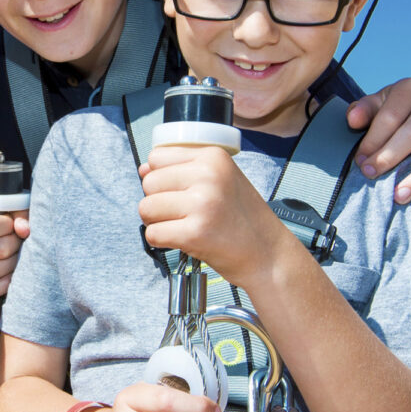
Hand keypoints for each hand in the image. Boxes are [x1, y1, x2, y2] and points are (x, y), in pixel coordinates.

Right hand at [0, 204, 29, 298]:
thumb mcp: (8, 210)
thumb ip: (19, 215)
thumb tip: (23, 230)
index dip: (9, 227)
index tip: (12, 226)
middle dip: (14, 247)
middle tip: (17, 243)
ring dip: (11, 265)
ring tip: (14, 256)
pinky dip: (4, 284)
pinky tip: (10, 274)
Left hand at [139, 145, 283, 283]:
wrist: (267, 254)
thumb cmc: (242, 219)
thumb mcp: (221, 180)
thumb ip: (182, 169)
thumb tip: (143, 168)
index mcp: (213, 157)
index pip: (156, 157)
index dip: (161, 177)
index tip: (181, 191)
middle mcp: (208, 175)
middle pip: (148, 183)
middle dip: (158, 201)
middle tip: (184, 213)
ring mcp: (202, 204)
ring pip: (145, 208)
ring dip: (157, 222)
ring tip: (183, 226)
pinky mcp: (195, 233)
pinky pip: (152, 234)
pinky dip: (162, 241)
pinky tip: (183, 240)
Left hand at [346, 78, 410, 216]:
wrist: (406, 120)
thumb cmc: (383, 116)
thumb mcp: (370, 108)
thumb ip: (361, 110)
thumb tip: (353, 119)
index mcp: (410, 88)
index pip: (391, 114)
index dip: (374, 139)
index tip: (359, 160)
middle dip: (391, 156)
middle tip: (370, 176)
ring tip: (399, 197)